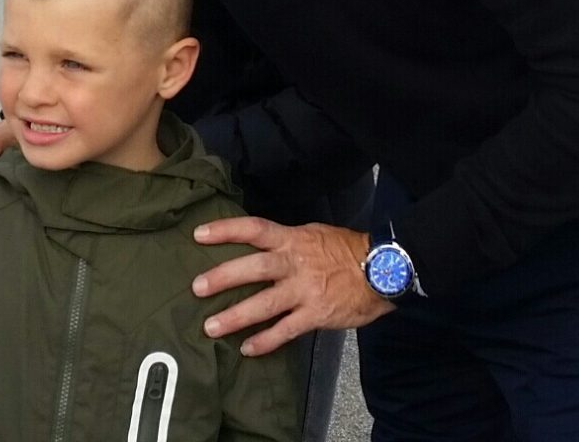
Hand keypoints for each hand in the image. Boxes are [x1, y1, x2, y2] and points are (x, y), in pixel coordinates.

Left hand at [191, 218, 394, 355]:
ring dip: (236, 316)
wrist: (381, 270)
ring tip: (211, 327)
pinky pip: (285, 331)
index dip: (225, 230)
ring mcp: (304, 290)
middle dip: (223, 277)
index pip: (254, 229)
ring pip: (265, 304)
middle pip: (253, 268)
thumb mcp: (314, 233)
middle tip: (197, 288)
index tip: (199, 234)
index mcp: (292, 239)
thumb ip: (287, 240)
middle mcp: (294, 262)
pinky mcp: (315, 315)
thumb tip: (260, 244)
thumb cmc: (345, 249)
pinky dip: (266, 341)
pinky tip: (248, 349)